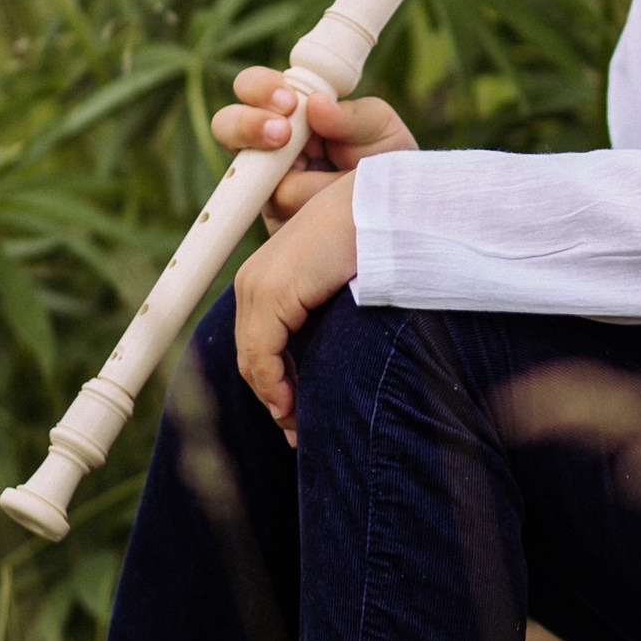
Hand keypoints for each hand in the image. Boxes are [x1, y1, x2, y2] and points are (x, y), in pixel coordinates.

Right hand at [213, 65, 416, 229]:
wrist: (401, 218)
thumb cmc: (387, 164)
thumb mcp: (381, 131)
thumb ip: (353, 116)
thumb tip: (317, 105)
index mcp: (293, 114)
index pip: (257, 88)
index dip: (262, 90)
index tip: (288, 104)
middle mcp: (270, 148)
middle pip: (227, 125)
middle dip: (249, 126)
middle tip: (281, 135)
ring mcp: (266, 188)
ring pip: (249, 177)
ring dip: (292, 180)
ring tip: (322, 187)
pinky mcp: (274, 227)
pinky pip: (274, 216)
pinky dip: (302, 213)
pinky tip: (322, 215)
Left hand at [234, 174, 358, 444]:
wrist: (388, 210)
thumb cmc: (378, 245)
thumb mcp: (344, 291)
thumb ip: (326, 319)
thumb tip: (323, 367)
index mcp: (270, 277)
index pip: (260, 342)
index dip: (275, 381)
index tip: (293, 413)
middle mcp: (254, 280)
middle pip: (253, 355)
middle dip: (274, 396)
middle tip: (295, 431)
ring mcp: (259, 286)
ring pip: (254, 360)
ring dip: (275, 398)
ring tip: (297, 427)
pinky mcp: (272, 293)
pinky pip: (262, 356)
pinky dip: (275, 387)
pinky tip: (293, 407)